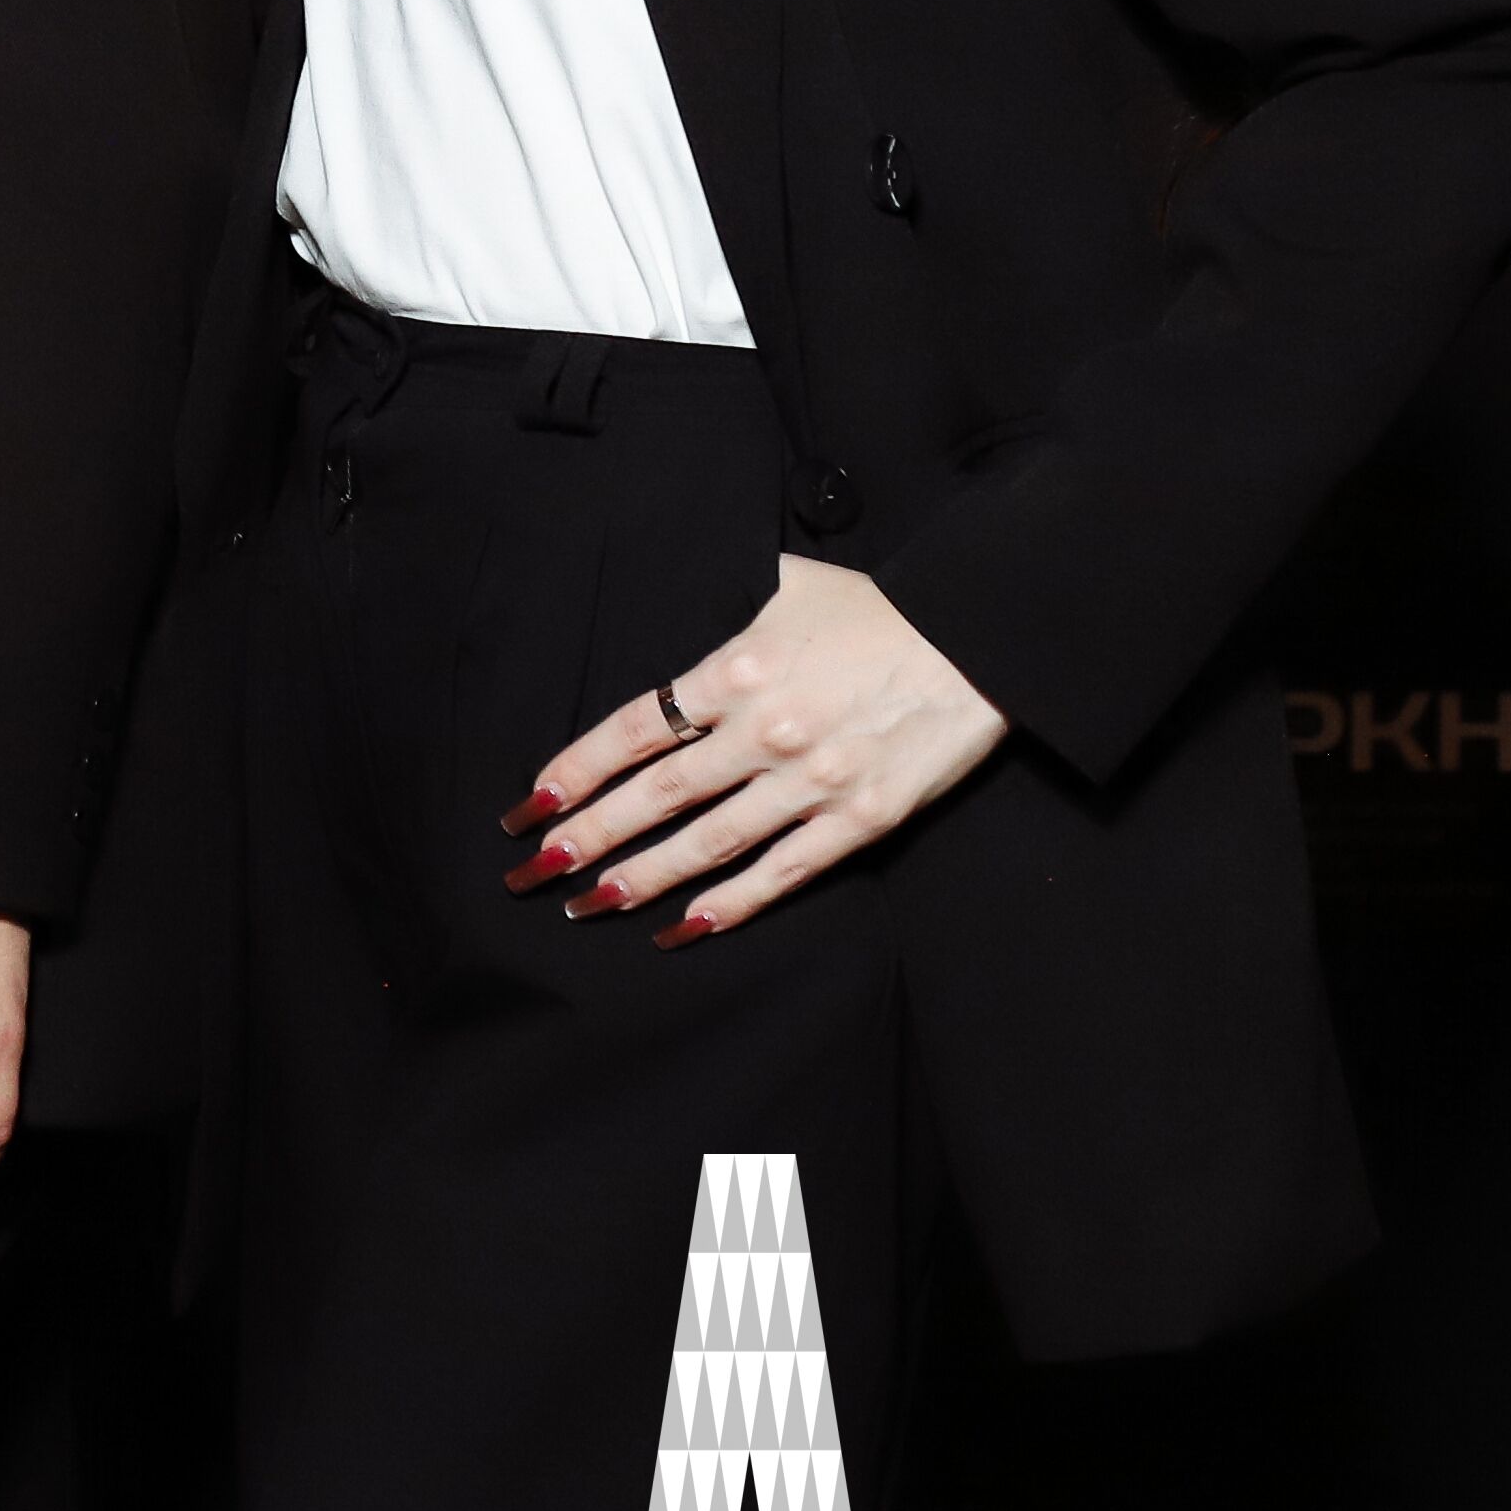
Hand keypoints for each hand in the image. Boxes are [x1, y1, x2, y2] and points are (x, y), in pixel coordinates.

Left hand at [507, 555, 1008, 941]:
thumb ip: (726, 607)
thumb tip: (678, 603)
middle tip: (534, 872)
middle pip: (656, 794)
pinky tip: (685, 925)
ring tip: (590, 902)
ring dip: (642, 877)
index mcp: (734, 670)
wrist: (980, 639)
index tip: (530, 803)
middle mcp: (763, 730)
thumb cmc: (879, 609)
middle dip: (587, 836)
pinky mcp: (861, 819)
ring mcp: (812, 781)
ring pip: (708, 843)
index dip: (576, 771)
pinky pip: (783, 872)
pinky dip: (732, 904)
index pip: (632, 729)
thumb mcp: (786, 585)